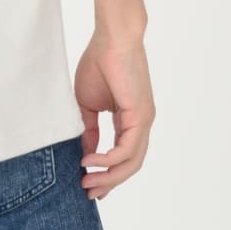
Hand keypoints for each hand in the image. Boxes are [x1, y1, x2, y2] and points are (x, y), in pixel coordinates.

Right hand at [73, 30, 155, 200]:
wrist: (112, 38)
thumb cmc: (99, 61)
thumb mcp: (88, 102)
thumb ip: (89, 129)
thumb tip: (86, 153)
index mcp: (129, 119)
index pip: (122, 155)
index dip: (106, 173)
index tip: (88, 183)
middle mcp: (140, 124)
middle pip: (129, 165)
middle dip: (108, 182)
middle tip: (87, 192)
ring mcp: (144, 121)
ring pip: (131, 162)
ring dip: (109, 176)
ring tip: (86, 181)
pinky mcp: (141, 116)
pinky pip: (128, 148)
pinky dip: (110, 159)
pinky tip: (91, 160)